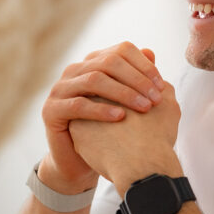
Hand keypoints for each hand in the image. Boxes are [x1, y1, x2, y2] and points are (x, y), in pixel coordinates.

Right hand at [40, 42, 164, 193]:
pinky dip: (101, 110)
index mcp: (93, 63)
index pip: (121, 50)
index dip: (144, 65)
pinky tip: (120, 117)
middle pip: (109, 62)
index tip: (162, 85)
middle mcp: (75, 71)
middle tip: (156, 98)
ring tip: (144, 108)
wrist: (81, 162)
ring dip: (123, 93)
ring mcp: (60, 88)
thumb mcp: (125, 102)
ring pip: (94, 80)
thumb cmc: (109, 130)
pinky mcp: (51, 110)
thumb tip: (151, 52)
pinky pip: (78, 105)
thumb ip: (135, 78)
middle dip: (136, 79)